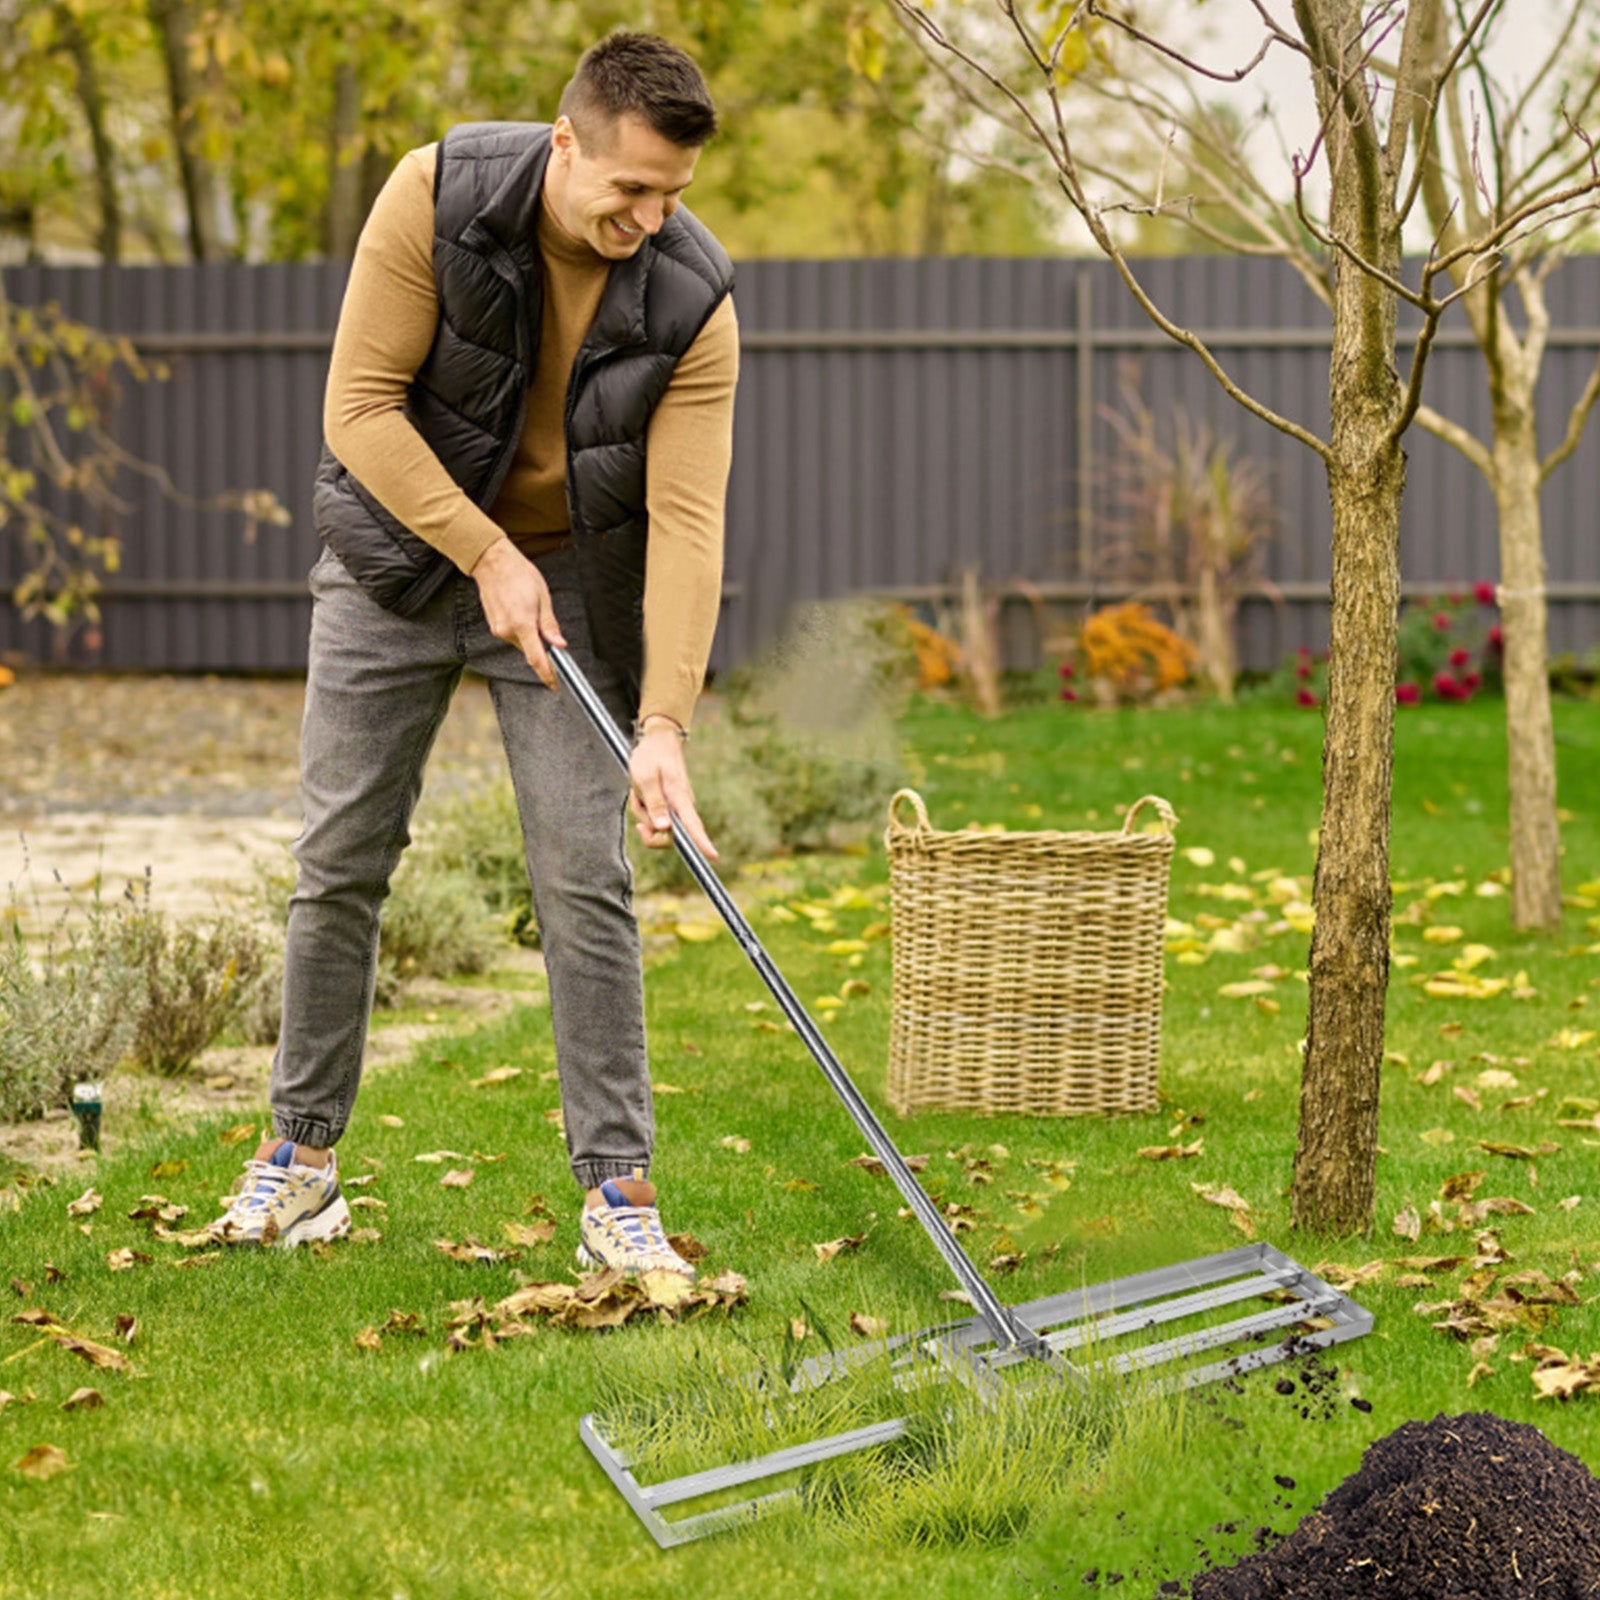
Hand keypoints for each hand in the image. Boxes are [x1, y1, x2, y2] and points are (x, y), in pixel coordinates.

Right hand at [471, 536, 566, 687]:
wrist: (492, 563)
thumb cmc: (519, 575)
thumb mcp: (543, 597)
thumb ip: (550, 624)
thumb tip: (559, 644)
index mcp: (522, 624)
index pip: (536, 659)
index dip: (547, 674)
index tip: (554, 684)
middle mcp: (507, 630)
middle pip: (530, 650)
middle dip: (541, 645)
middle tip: (546, 627)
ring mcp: (498, 629)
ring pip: (522, 642)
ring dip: (530, 634)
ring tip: (530, 608)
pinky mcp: (494, 627)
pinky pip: (512, 635)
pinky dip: (521, 629)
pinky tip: (521, 610)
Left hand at [628, 724, 717, 859]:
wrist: (658, 740)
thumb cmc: (651, 756)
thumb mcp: (646, 778)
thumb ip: (655, 803)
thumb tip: (665, 828)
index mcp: (679, 798)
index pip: (693, 825)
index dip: (702, 842)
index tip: (713, 856)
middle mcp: (682, 806)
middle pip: (668, 836)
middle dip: (648, 828)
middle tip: (637, 803)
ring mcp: (677, 807)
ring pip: (657, 827)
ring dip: (642, 812)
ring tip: (639, 790)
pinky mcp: (670, 807)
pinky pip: (654, 818)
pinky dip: (643, 809)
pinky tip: (641, 792)